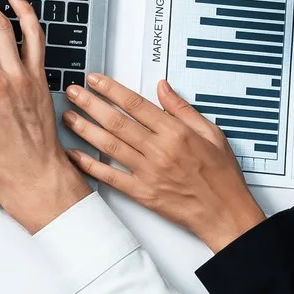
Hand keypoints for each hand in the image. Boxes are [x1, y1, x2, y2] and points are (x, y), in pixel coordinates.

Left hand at [62, 75, 265, 251]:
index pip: (136, 104)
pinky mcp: (142, 193)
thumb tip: (162, 87)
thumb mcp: (211, 134)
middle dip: (91, 103)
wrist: (226, 214)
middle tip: (73, 92)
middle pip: (117, 121)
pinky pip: (110, 177)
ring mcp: (148, 173)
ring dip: (85, 129)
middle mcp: (159, 151)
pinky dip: (89, 165)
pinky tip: (74, 154)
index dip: (111, 89)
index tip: (95, 79)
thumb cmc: (221, 176)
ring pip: (109, 145)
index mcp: (176, 133)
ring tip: (68, 116)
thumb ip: (183, 109)